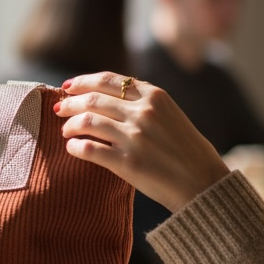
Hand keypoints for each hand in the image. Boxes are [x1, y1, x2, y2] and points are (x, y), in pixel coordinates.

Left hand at [55, 72, 229, 211]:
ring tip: (65, 131)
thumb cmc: (185, 150)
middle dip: (70, 103)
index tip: (69, 87)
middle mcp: (143, 112)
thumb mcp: (169, 114)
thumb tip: (104, 97)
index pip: (108, 80)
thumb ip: (143, 103)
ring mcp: (134, 137)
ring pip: (86, 122)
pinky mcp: (127, 163)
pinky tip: (72, 148)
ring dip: (69, 126)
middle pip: (93, 99)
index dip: (83, 81)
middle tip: (59, 109)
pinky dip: (74, 147)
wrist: (203, 183)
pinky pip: (88, 149)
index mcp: (154, 96)